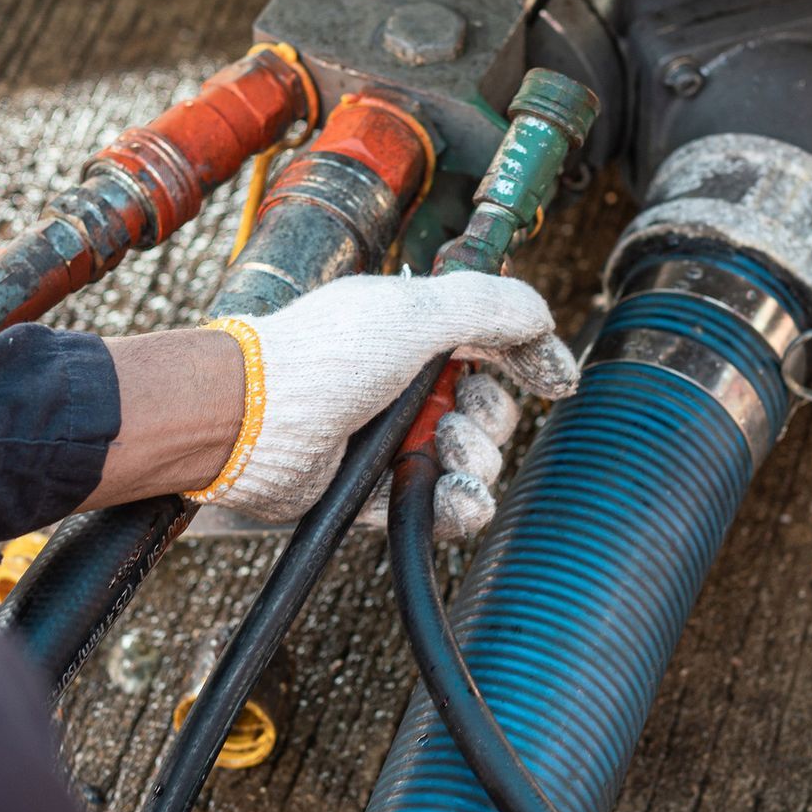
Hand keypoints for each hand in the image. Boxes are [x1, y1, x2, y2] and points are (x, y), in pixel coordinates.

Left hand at [192, 272, 577, 531]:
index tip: (556, 379)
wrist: (255, 423)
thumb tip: (539, 316)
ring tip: (443, 448)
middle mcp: (402, 385)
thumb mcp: (414, 312)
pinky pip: (441, 506)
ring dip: (476, 459)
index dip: (529, 359)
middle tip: (460, 408)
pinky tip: (459, 495)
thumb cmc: (323, 359)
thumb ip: (487, 305)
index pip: (490, 343)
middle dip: (491, 415)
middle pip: (489, 409)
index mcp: (411, 333)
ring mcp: (390, 440)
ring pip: (471, 461)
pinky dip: (460, 504)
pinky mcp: (376, 492)